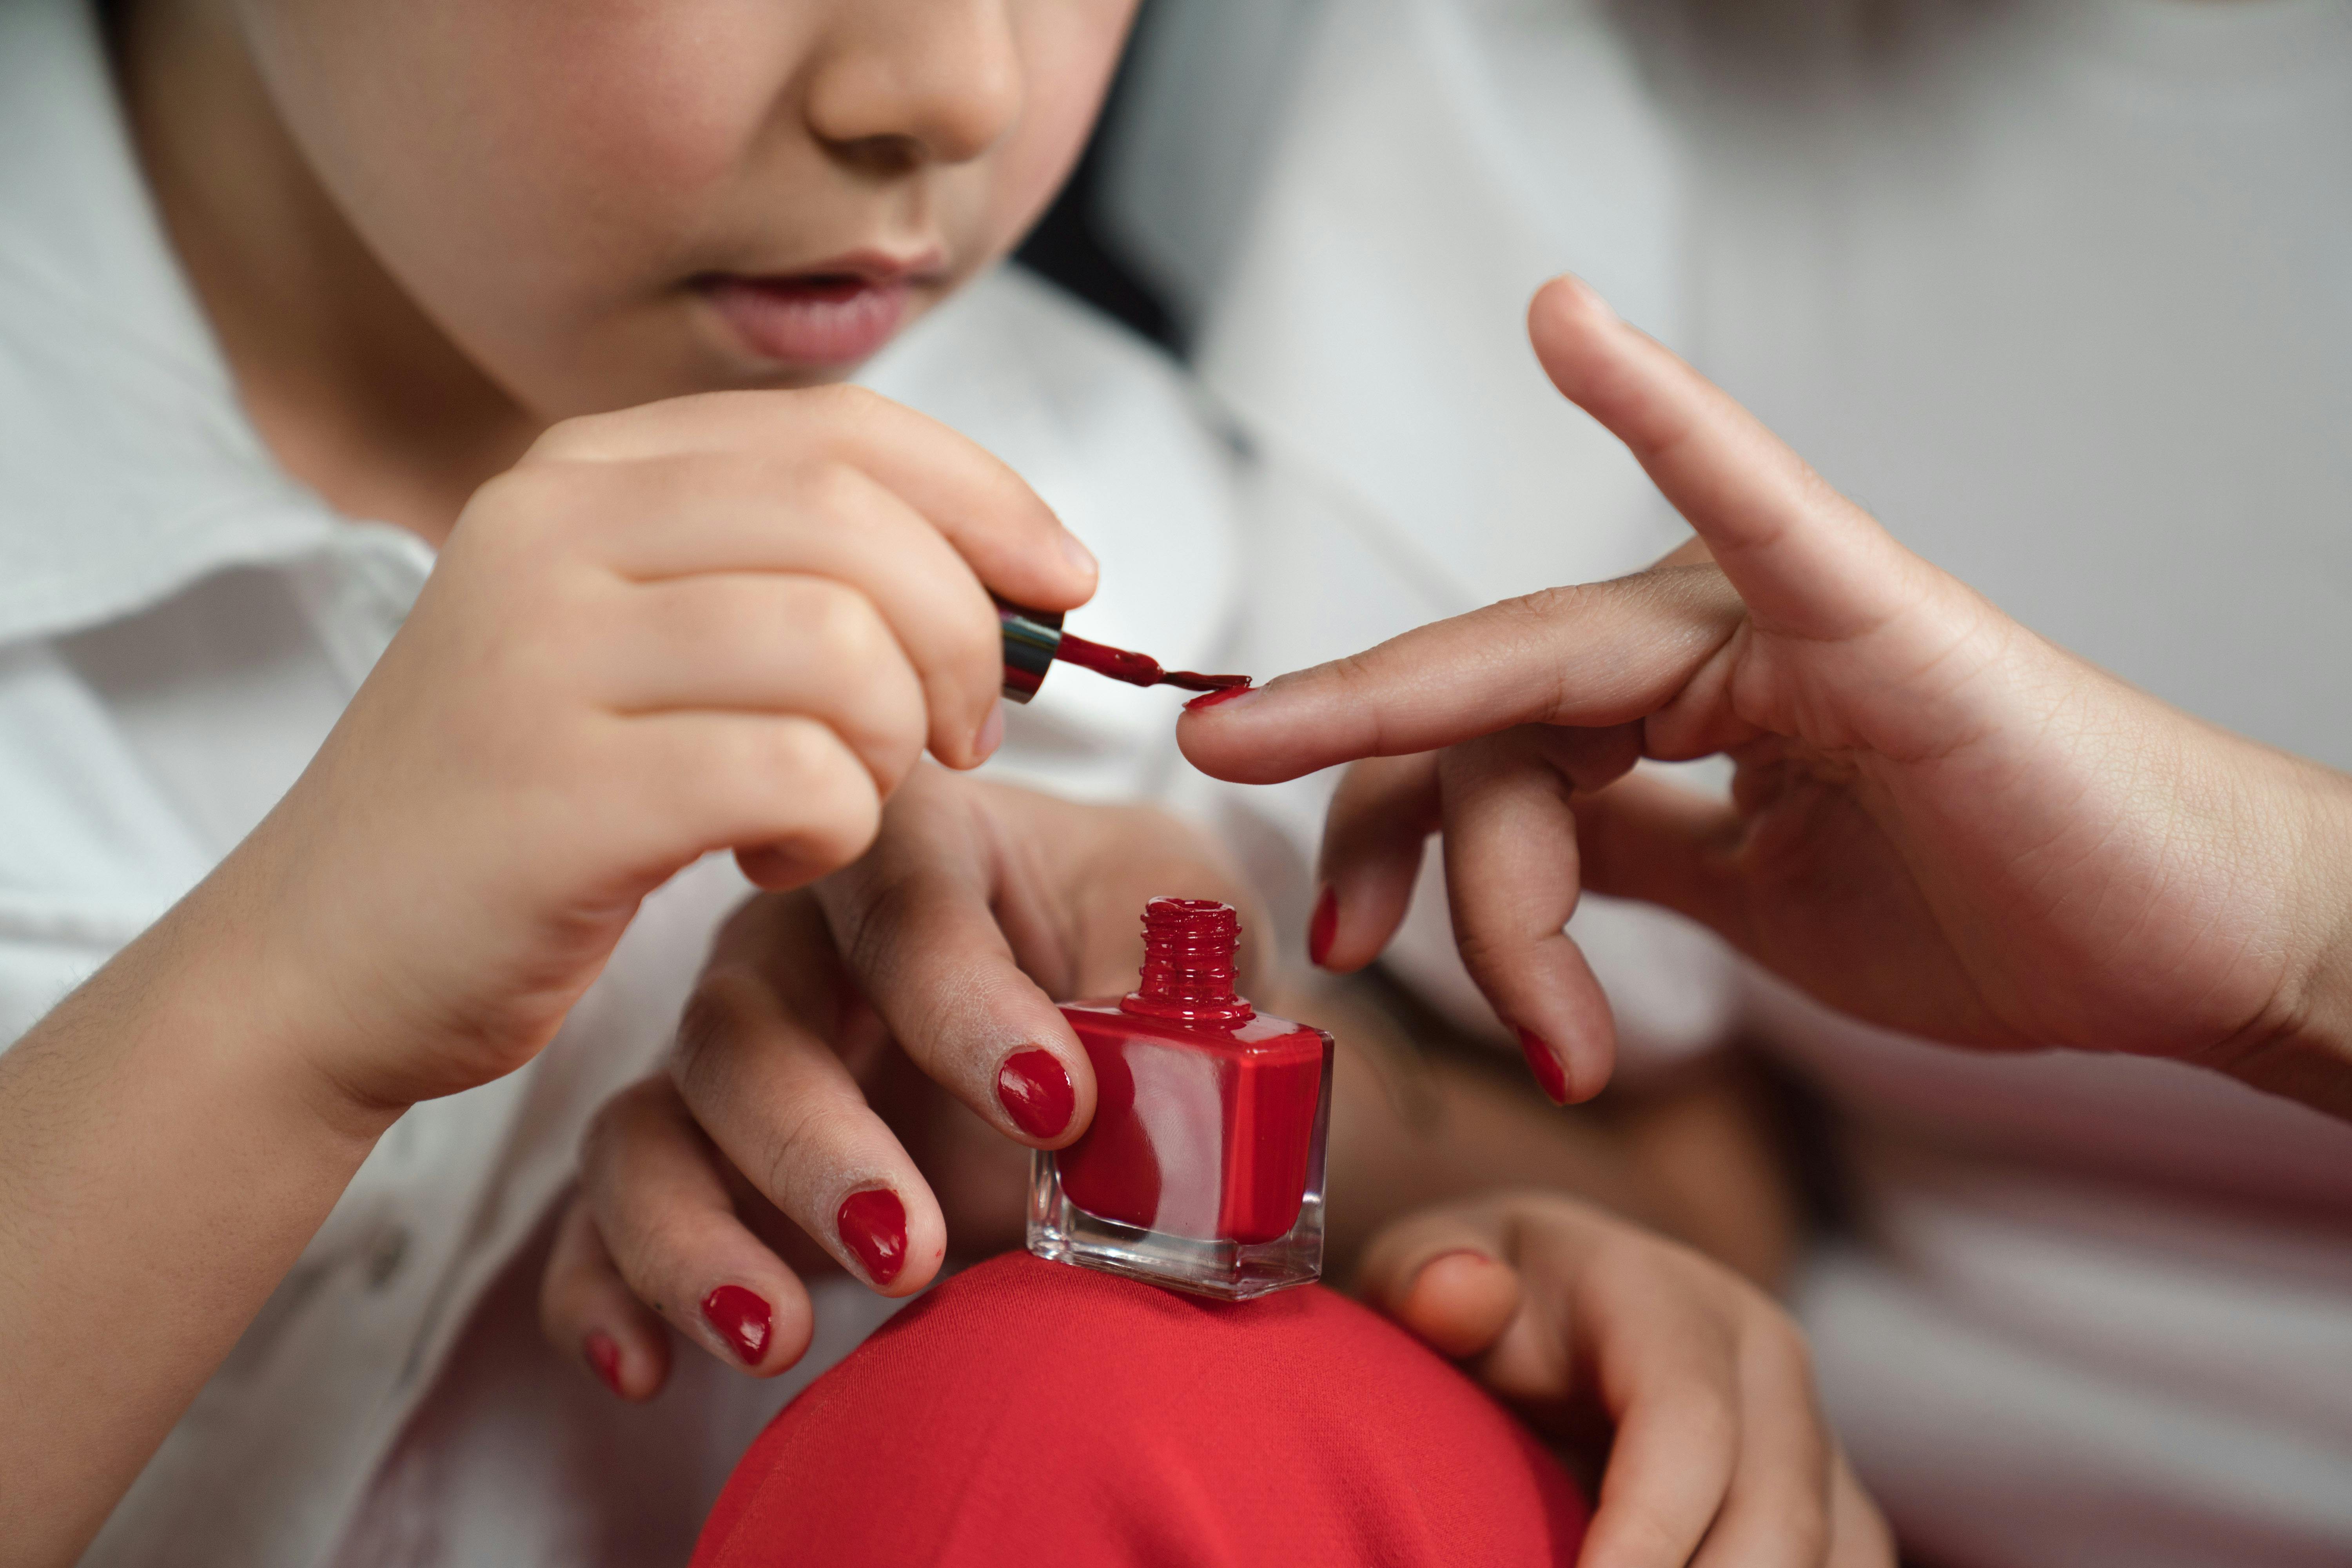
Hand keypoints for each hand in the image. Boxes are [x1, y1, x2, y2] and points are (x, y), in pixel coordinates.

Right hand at [211, 386, 1096, 1116]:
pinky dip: (835, 829)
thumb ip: (788, 574)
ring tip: (843, 801)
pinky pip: (796, 774)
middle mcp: (550, 530)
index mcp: (583, 473)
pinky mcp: (558, 792)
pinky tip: (778, 857)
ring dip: (894, 742)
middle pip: (860, 523)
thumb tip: (1012, 576)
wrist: (322, 961)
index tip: (1064, 583)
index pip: (844, 431)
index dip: (988, 498)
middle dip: (964, 633)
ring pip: (841, 645)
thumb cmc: (525, 808)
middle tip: (960, 735)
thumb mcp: (642, 642)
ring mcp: (544, 656)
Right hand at [537, 766, 1264, 1388]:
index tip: (1057, 1107)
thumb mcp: (1184, 931)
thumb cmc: (1137, 953)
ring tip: (778, 1337)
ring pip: (656, 1121)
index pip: (904, 900)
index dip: (964, 1002)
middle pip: (748, 1018)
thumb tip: (1150, 1070)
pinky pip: (602, 1219)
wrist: (1117, 1054)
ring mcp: (730, 1055)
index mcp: (918, 846)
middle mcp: (794, 938)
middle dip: (819, 1142)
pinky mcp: (703, 1168)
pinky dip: (607, 1291)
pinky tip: (646, 1367)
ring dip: (697, 1233)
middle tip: (913, 1245)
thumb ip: (1167, 986)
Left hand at [1179, 276, 2351, 1115]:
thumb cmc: (1991, 906)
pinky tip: (1568, 326)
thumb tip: (1516, 846)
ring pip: (1542, 691)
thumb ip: (1624, 848)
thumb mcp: (1743, 896)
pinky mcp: (1862, 612)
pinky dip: (1662, 414)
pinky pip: (1748, 503)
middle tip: (1341, 946)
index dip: (1383, 826)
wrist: (2177, 947)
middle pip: (1475, 711)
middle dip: (1386, 826)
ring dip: (1504, 872)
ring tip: (1539, 1023)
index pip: (1471, 738)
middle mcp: (1698, 626)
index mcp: (1668, 687)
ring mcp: (1774, 608)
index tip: (1335, 935)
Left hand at [1360, 1193, 1890, 1567]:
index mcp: (1668, 1298)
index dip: (1643, 1537)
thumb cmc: (1477, 1303)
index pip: (1686, 1426)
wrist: (1553, 1302)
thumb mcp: (1423, 1262)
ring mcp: (1814, 1441)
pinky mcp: (1834, 1511)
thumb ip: (1423, 1272)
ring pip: (1832, 1563)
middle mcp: (1766, 1362)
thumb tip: (1462, 1296)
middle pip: (1776, 1520)